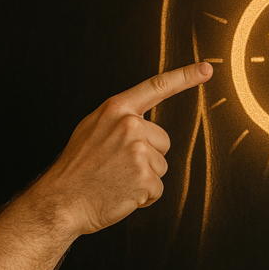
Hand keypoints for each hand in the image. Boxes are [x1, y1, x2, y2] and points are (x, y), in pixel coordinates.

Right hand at [32, 62, 212, 236]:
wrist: (61, 201)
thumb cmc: (76, 169)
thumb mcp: (91, 129)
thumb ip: (117, 120)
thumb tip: (139, 120)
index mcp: (116, 110)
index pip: (157, 86)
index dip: (185, 77)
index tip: (206, 69)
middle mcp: (129, 125)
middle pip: (162, 140)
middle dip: (148, 156)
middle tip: (118, 166)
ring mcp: (138, 151)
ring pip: (161, 166)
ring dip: (144, 178)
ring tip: (116, 179)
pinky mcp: (145, 178)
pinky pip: (157, 188)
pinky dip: (143, 196)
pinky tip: (121, 193)